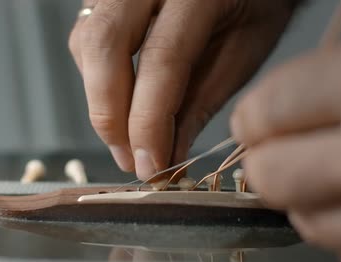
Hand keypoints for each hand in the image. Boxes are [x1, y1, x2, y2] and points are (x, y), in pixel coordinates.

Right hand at [69, 0, 300, 179]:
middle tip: (128, 159)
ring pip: (87, 43)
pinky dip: (98, 79)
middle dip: (109, 114)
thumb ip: (200, 104)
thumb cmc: (253, 9)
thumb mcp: (242, 56)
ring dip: (100, 101)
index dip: (149, 121)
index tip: (150, 166)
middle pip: (105, 46)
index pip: (162, 59)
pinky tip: (121, 102)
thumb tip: (166, 158)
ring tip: (126, 139)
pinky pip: (87, 38)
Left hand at [230, 32, 340, 261]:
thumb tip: (249, 127)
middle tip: (309, 152)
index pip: (259, 113)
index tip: (269, 122)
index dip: (260, 118)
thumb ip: (312, 87)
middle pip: (265, 175)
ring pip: (299, 218)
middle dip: (277, 162)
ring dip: (320, 199)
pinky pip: (340, 252)